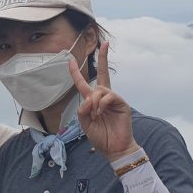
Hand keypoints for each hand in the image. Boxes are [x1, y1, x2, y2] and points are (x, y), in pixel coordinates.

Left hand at [67, 41, 135, 159]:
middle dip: (103, 58)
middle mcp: (104, 97)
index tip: (70, 60)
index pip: (83, 84)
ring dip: (94, 102)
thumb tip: (88, 98)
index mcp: (93, 101)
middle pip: (102, 74)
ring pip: (100, 89)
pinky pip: (109, 96)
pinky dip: (101, 104)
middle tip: (105, 44)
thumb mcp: (84, 123)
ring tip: (95, 115)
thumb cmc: (100, 136)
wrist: (114, 149)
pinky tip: (100, 113)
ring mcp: (114, 99)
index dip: (75, 73)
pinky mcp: (121, 104)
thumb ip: (82, 110)